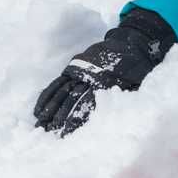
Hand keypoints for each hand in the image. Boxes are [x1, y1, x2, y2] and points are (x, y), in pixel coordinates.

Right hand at [32, 7, 176, 134]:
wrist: (131, 42)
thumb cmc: (137, 69)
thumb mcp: (137, 85)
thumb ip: (125, 100)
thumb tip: (119, 121)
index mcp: (105, 83)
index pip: (86, 106)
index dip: (75, 121)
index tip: (66, 135)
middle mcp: (90, 78)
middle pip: (71, 100)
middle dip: (59, 118)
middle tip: (49, 135)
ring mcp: (80, 71)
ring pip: (61, 92)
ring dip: (50, 110)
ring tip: (40, 126)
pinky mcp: (74, 67)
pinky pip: (58, 83)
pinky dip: (47, 96)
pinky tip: (39, 110)